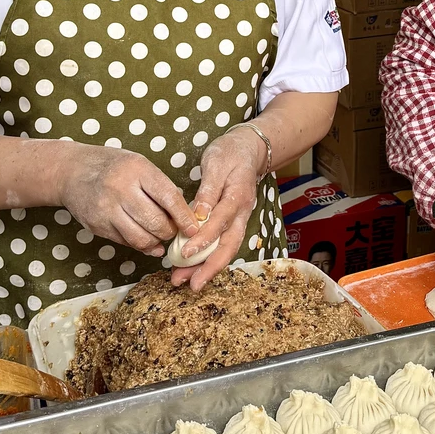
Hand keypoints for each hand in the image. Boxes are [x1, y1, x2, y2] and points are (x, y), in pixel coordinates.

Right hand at [55, 144, 198, 256]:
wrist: (71, 171)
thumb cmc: (113, 167)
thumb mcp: (139, 165)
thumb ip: (160, 187)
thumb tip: (183, 215)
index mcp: (137, 169)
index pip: (168, 197)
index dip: (184, 217)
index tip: (194, 228)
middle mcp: (121, 189)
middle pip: (156, 222)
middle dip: (170, 232)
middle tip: (174, 230)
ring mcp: (106, 209)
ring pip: (141, 238)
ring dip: (156, 242)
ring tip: (159, 235)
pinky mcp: (97, 225)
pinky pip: (125, 242)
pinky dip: (139, 244)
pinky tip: (145, 239)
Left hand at [170, 125, 264, 291]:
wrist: (249, 150)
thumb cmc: (230, 153)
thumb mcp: (217, 162)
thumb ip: (209, 189)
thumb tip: (199, 213)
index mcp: (237, 197)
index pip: (220, 222)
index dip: (204, 239)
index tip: (185, 253)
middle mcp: (241, 213)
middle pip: (229, 246)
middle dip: (210, 267)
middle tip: (191, 284)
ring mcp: (239, 220)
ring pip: (227, 249)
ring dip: (208, 268)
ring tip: (186, 281)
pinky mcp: (232, 223)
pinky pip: (223, 244)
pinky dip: (209, 259)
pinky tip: (193, 268)